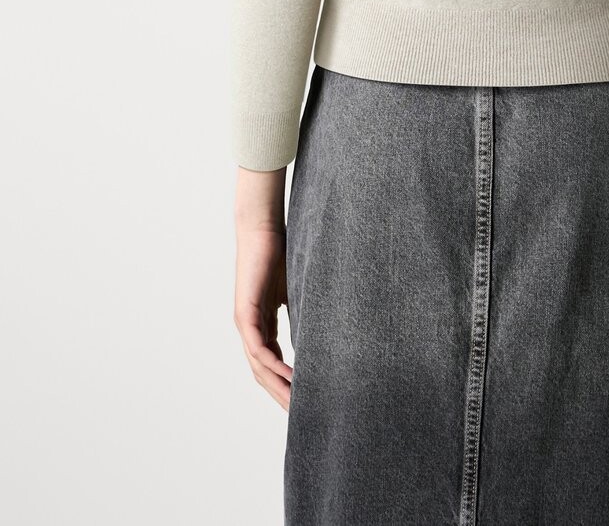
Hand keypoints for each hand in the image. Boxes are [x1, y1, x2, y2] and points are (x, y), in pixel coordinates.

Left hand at [233, 167, 291, 409]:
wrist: (261, 228)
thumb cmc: (279, 252)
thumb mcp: (296, 289)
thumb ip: (304, 310)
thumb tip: (328, 327)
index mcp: (262, 325)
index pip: (273, 364)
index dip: (288, 384)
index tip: (307, 399)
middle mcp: (251, 329)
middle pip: (264, 374)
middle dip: (282, 395)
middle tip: (302, 416)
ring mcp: (246, 324)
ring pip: (260, 367)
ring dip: (278, 387)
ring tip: (298, 404)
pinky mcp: (245, 314)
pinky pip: (259, 349)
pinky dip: (274, 365)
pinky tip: (290, 376)